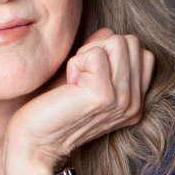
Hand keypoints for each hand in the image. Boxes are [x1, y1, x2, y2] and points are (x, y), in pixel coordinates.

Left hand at [1, 27, 155, 174]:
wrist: (34, 143)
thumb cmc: (52, 109)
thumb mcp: (82, 77)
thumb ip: (100, 55)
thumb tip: (107, 32)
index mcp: (135, 101)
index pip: (141, 52)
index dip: (110, 51)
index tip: (88, 73)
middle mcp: (134, 102)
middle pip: (130, 42)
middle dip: (99, 48)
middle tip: (78, 76)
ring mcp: (122, 100)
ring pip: (116, 42)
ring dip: (86, 55)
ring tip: (73, 81)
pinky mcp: (103, 95)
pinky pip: (94, 53)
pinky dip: (75, 63)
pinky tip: (68, 86)